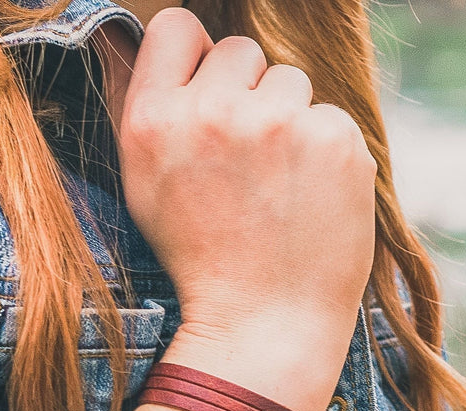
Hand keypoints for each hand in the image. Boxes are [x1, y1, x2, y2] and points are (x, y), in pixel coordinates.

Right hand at [112, 8, 375, 388]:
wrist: (263, 325)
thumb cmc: (201, 260)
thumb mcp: (145, 187)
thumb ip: (143, 108)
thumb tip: (131, 40)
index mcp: (153, 121)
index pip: (177, 27)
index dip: (195, 57)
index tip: (207, 95)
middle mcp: (212, 113)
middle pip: (239, 50)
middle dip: (246, 92)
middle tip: (245, 160)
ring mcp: (278, 123)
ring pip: (290, 80)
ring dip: (288, 120)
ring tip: (276, 185)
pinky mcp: (334, 139)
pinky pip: (330, 115)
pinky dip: (325, 151)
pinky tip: (308, 198)